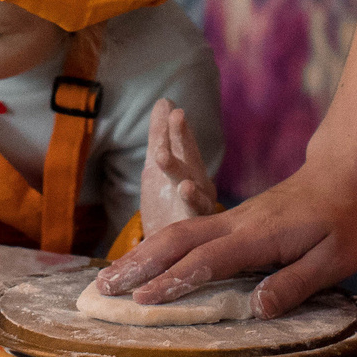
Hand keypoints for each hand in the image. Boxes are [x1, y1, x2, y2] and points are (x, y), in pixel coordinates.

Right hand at [97, 151, 356, 316]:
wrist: (345, 173)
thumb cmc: (345, 219)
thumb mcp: (334, 259)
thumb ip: (295, 283)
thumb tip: (257, 309)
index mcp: (258, 236)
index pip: (207, 261)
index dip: (173, 283)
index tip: (141, 302)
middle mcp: (236, 223)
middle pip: (176, 241)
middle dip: (138, 265)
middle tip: (103, 288)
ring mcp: (231, 218)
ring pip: (176, 233)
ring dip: (141, 254)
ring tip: (109, 277)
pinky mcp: (233, 219)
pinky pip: (187, 232)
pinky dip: (158, 247)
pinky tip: (145, 262)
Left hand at [139, 99, 217, 229]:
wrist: (166, 255)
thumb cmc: (166, 205)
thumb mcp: (156, 168)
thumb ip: (160, 136)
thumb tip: (164, 100)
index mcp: (190, 170)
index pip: (182, 145)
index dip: (177, 128)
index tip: (170, 107)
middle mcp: (199, 185)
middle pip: (190, 159)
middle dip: (183, 138)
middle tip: (177, 115)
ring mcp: (199, 207)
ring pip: (192, 184)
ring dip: (178, 169)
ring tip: (162, 155)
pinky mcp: (196, 228)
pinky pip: (196, 213)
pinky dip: (192, 200)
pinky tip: (186, 188)